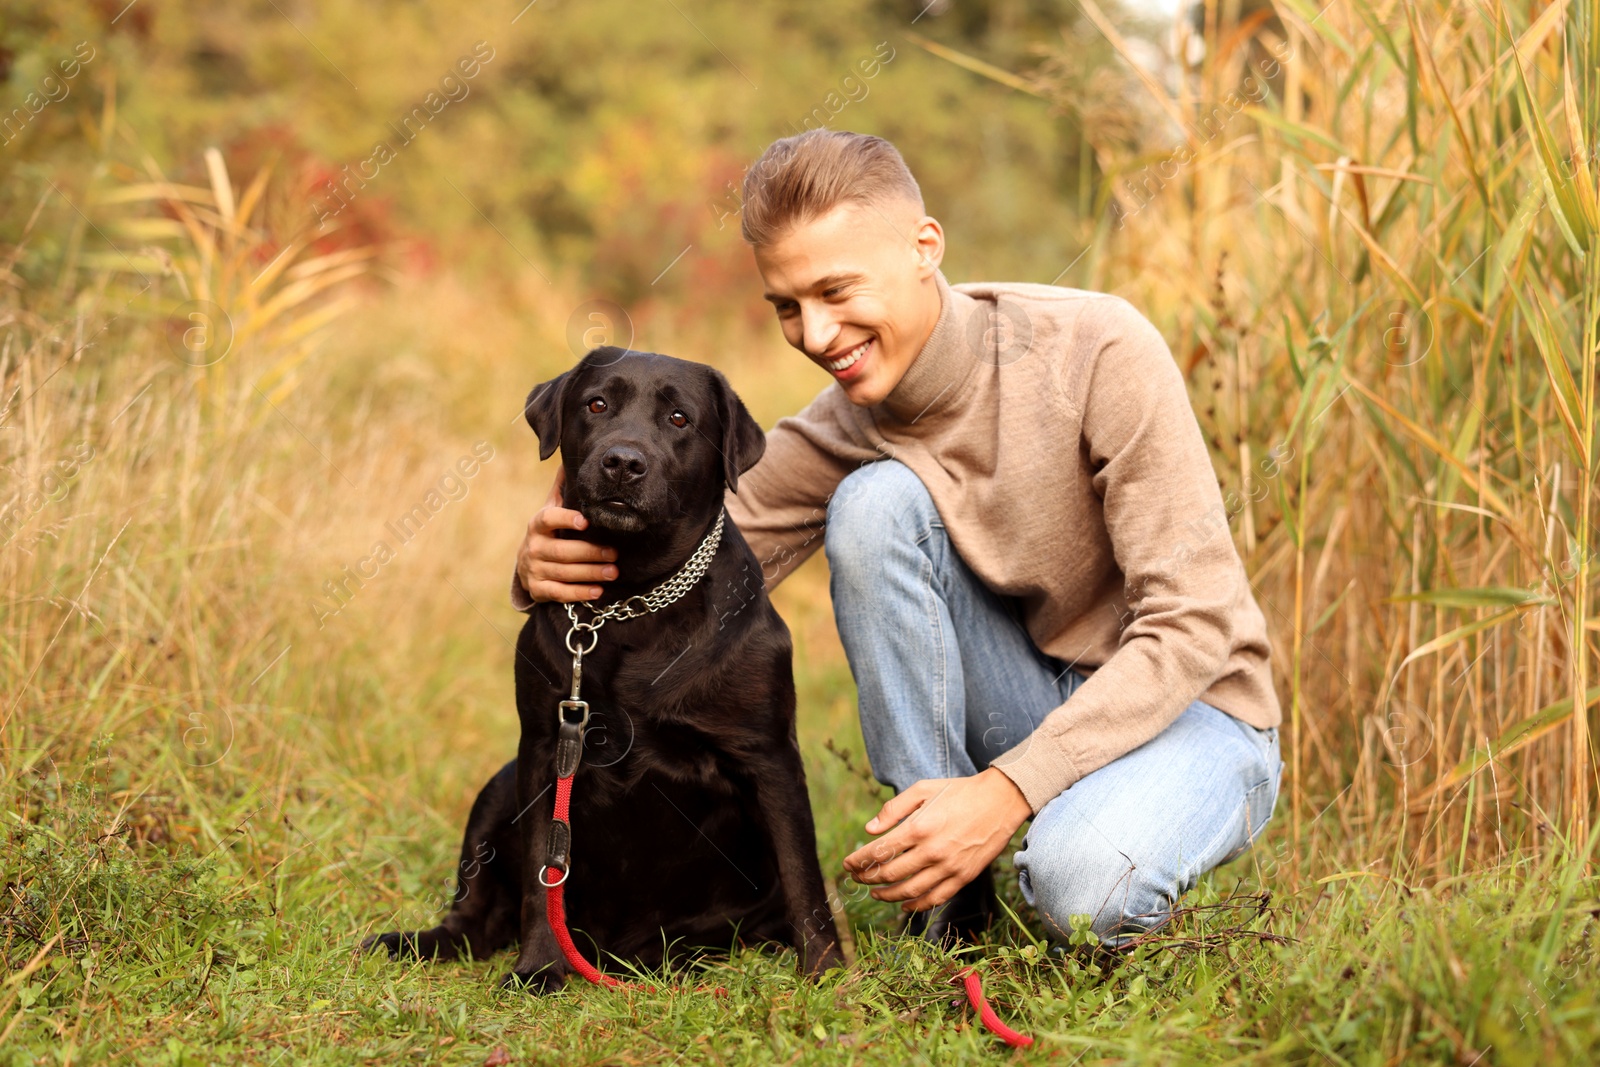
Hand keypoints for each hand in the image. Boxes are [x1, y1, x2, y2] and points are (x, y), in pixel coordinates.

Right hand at [515, 468, 618, 603]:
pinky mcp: (538, 590)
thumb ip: (560, 490)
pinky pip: (559, 593)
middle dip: (590, 553)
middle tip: (615, 554)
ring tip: (614, 572)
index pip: (549, 518)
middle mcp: (533, 547)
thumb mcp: (550, 510)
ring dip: (590, 573)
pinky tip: (598, 591)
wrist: (526, 564)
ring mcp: (534, 569)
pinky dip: (579, 593)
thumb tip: (566, 460)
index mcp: (538, 524)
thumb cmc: (548, 533)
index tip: (586, 521)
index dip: (565, 519)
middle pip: (562, 551)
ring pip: (564, 573)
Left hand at [841, 767, 1030, 911]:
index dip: (858, 861)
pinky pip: (935, 898)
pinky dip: (916, 905)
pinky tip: (904, 905)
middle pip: (890, 874)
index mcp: (919, 827)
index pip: (878, 852)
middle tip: (857, 878)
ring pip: (909, 891)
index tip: (847, 865)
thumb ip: (893, 809)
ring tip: (875, 893)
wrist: (1000, 801)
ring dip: (887, 895)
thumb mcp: (923, 789)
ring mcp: (948, 867)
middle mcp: (932, 851)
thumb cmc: (959, 792)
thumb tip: (869, 829)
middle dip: (867, 878)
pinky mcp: (963, 877)